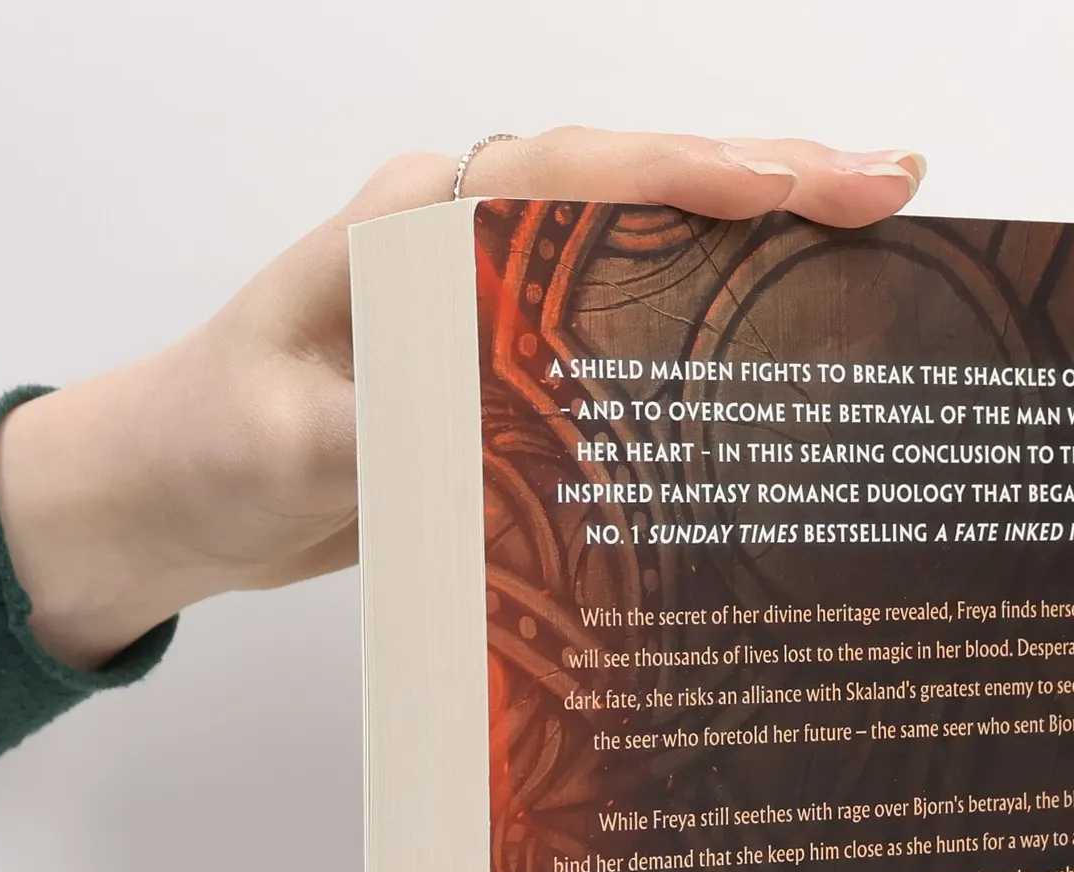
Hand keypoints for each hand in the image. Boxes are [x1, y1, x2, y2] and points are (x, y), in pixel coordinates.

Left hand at [0, 130, 925, 670]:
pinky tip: (784, 342)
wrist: (179, 495)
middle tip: (894, 189)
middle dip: (767, 183)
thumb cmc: (215, 446)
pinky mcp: (513, 365)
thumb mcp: (290, 441)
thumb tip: (509, 410)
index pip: (574, 177)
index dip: (691, 174)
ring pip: (648, 249)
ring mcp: (499, 300)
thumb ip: (392, 420)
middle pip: (638, 191)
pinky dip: (711, 324)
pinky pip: (629, 329)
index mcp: (416, 226)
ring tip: (875, 241)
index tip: (797, 183)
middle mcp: (469, 244)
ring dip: (758, 244)